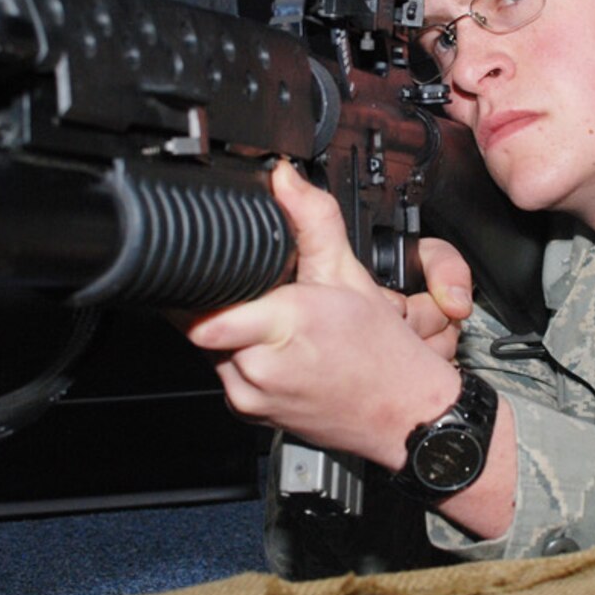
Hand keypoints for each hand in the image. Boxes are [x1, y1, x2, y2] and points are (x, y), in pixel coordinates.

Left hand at [183, 162, 459, 469]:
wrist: (402, 415)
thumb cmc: (382, 354)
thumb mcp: (350, 275)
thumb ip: (313, 219)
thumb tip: (284, 178)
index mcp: (284, 327)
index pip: (203, 315)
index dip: (192, 289)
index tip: (195, 269)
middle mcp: (259, 368)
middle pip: (200, 322)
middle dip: (216, 299)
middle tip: (249, 289)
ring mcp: (251, 395)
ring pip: (208, 348)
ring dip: (224, 329)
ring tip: (266, 320)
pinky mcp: (248, 412)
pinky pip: (224, 373)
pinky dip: (237, 355)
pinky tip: (271, 348)